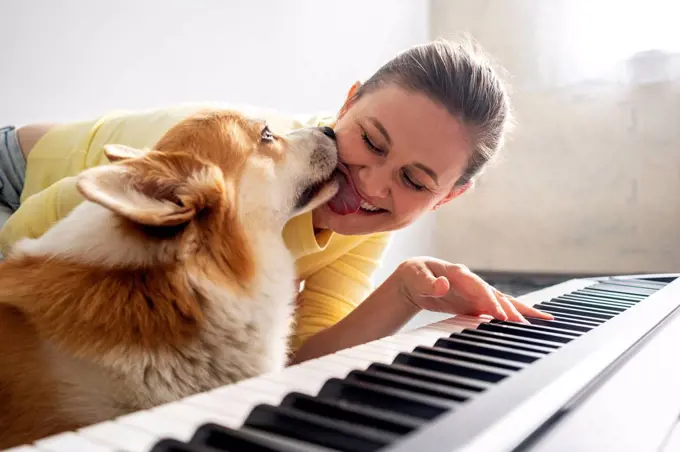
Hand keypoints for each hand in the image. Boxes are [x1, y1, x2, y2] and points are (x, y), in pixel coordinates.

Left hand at [395, 257, 553, 323]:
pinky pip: (495, 309)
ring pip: (501, 301)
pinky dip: (511, 315)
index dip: (490, 301)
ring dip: (519, 311)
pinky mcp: (474, 302)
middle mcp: (471, 282)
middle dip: (511, 309)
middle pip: (496, 294)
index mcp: (459, 273)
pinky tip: (526, 322)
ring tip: (543, 320)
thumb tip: (442, 284)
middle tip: (526, 324)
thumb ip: (430, 283)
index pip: (479, 287)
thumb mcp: (417, 277)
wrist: (413, 277)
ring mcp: (475, 292)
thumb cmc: (415, 274)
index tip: (500, 315)